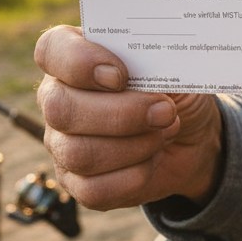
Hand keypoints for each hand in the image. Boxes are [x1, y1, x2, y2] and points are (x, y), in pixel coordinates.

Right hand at [34, 25, 222, 210]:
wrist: (191, 138)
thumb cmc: (175, 92)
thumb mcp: (175, 66)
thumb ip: (157, 60)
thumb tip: (152, 67)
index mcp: (73, 56)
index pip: (51, 51)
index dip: (81, 63)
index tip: (122, 76)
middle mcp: (57, 98)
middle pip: (60, 108)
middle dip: (121, 114)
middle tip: (163, 111)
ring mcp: (61, 143)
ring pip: (78, 153)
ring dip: (134, 146)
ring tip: (164, 132)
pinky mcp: (76, 181)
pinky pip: (93, 189)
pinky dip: (133, 177)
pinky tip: (151, 161)